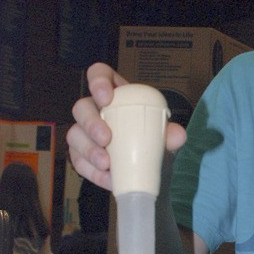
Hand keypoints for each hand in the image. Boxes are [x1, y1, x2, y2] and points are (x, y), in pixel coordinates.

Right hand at [67, 63, 186, 190]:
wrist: (150, 166)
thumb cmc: (151, 139)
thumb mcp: (162, 134)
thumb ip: (169, 133)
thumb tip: (178, 135)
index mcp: (116, 94)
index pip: (98, 74)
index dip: (97, 82)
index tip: (106, 98)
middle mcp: (95, 110)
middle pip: (81, 108)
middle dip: (91, 123)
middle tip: (107, 139)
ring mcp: (85, 133)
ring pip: (74, 135)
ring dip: (89, 150)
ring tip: (106, 164)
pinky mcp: (81, 155)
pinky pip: (79, 161)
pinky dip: (92, 172)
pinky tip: (107, 179)